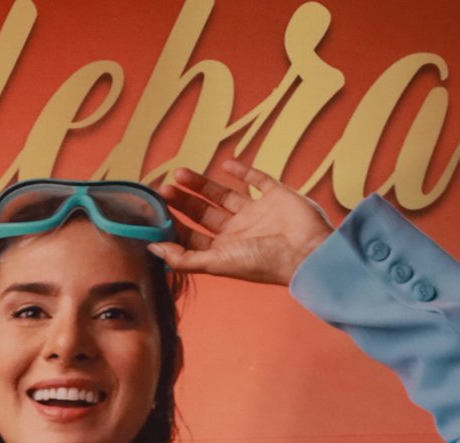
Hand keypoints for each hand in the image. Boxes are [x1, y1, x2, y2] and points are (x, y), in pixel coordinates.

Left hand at [152, 158, 332, 285]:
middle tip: (164, 187)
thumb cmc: (263, 263)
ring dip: (202, 184)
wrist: (306, 251)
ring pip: (224, 195)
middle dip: (184, 201)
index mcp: (226, 251)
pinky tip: (226, 163)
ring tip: (179, 172)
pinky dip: (243, 171)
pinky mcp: (276, 196)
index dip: (174, 224)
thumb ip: (185, 258)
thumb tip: (153, 250)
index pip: (193, 237)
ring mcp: (258, 213)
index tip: (156, 211)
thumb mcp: (217, 263)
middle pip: (204, 214)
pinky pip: (258, 180)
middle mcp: (240, 232)